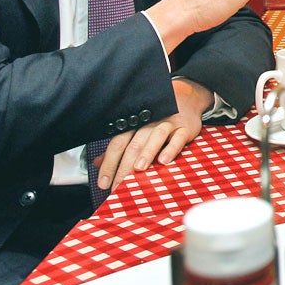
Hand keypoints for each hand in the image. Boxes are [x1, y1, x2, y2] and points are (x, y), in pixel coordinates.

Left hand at [95, 78, 210, 190]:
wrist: (186, 99)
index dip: (109, 163)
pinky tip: (164, 160)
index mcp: (135, 124)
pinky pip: (178, 138)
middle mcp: (150, 123)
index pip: (118, 143)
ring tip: (139, 169)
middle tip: (119, 186)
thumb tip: (97, 163)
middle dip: (125, 167)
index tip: (103, 182)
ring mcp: (168, 124)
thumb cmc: (159, 118)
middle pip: (134, 144)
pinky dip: (171, 149)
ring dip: (146, 153)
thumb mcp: (137, 129)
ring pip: (155, 137)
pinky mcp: (185, 128)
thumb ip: (119, 147)